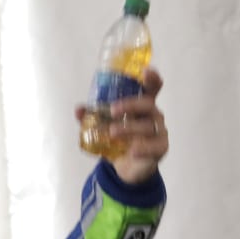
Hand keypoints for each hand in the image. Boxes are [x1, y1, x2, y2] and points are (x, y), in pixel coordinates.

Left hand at [74, 68, 167, 183]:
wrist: (125, 167)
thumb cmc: (118, 141)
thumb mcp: (103, 128)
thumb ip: (92, 118)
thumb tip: (79, 109)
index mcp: (142, 106)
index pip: (152, 88)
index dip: (151, 79)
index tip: (145, 71)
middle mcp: (153, 115)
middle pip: (147, 105)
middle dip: (130, 105)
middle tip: (112, 110)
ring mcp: (159, 131)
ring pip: (147, 126)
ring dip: (129, 128)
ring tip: (112, 132)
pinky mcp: (160, 148)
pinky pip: (154, 146)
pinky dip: (143, 148)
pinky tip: (132, 150)